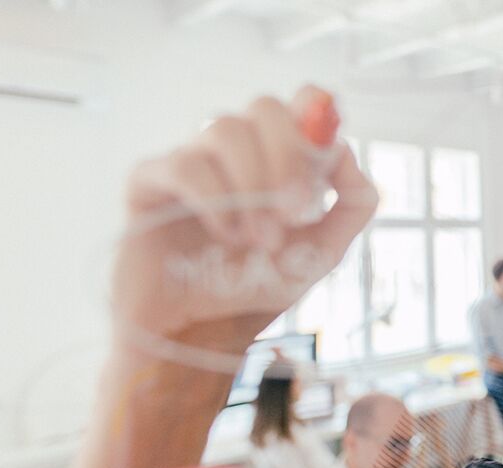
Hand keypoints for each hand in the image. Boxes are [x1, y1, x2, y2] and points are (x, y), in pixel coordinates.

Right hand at [114, 86, 376, 359]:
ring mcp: (192, 159)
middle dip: (288, 160)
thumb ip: (352, 205)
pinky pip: (186, 165)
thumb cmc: (257, 286)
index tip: (325, 163)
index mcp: (277, 155)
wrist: (203, 332)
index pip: (301, 101)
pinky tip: (226, 236)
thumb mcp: (324, 250)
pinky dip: (216, 201)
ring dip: (253, 187)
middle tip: (294, 214)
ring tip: (259, 239)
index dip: (317, 117)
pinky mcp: (150, 182)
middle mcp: (235, 149)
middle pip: (265, 107)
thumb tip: (348, 156)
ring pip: (225, 129)